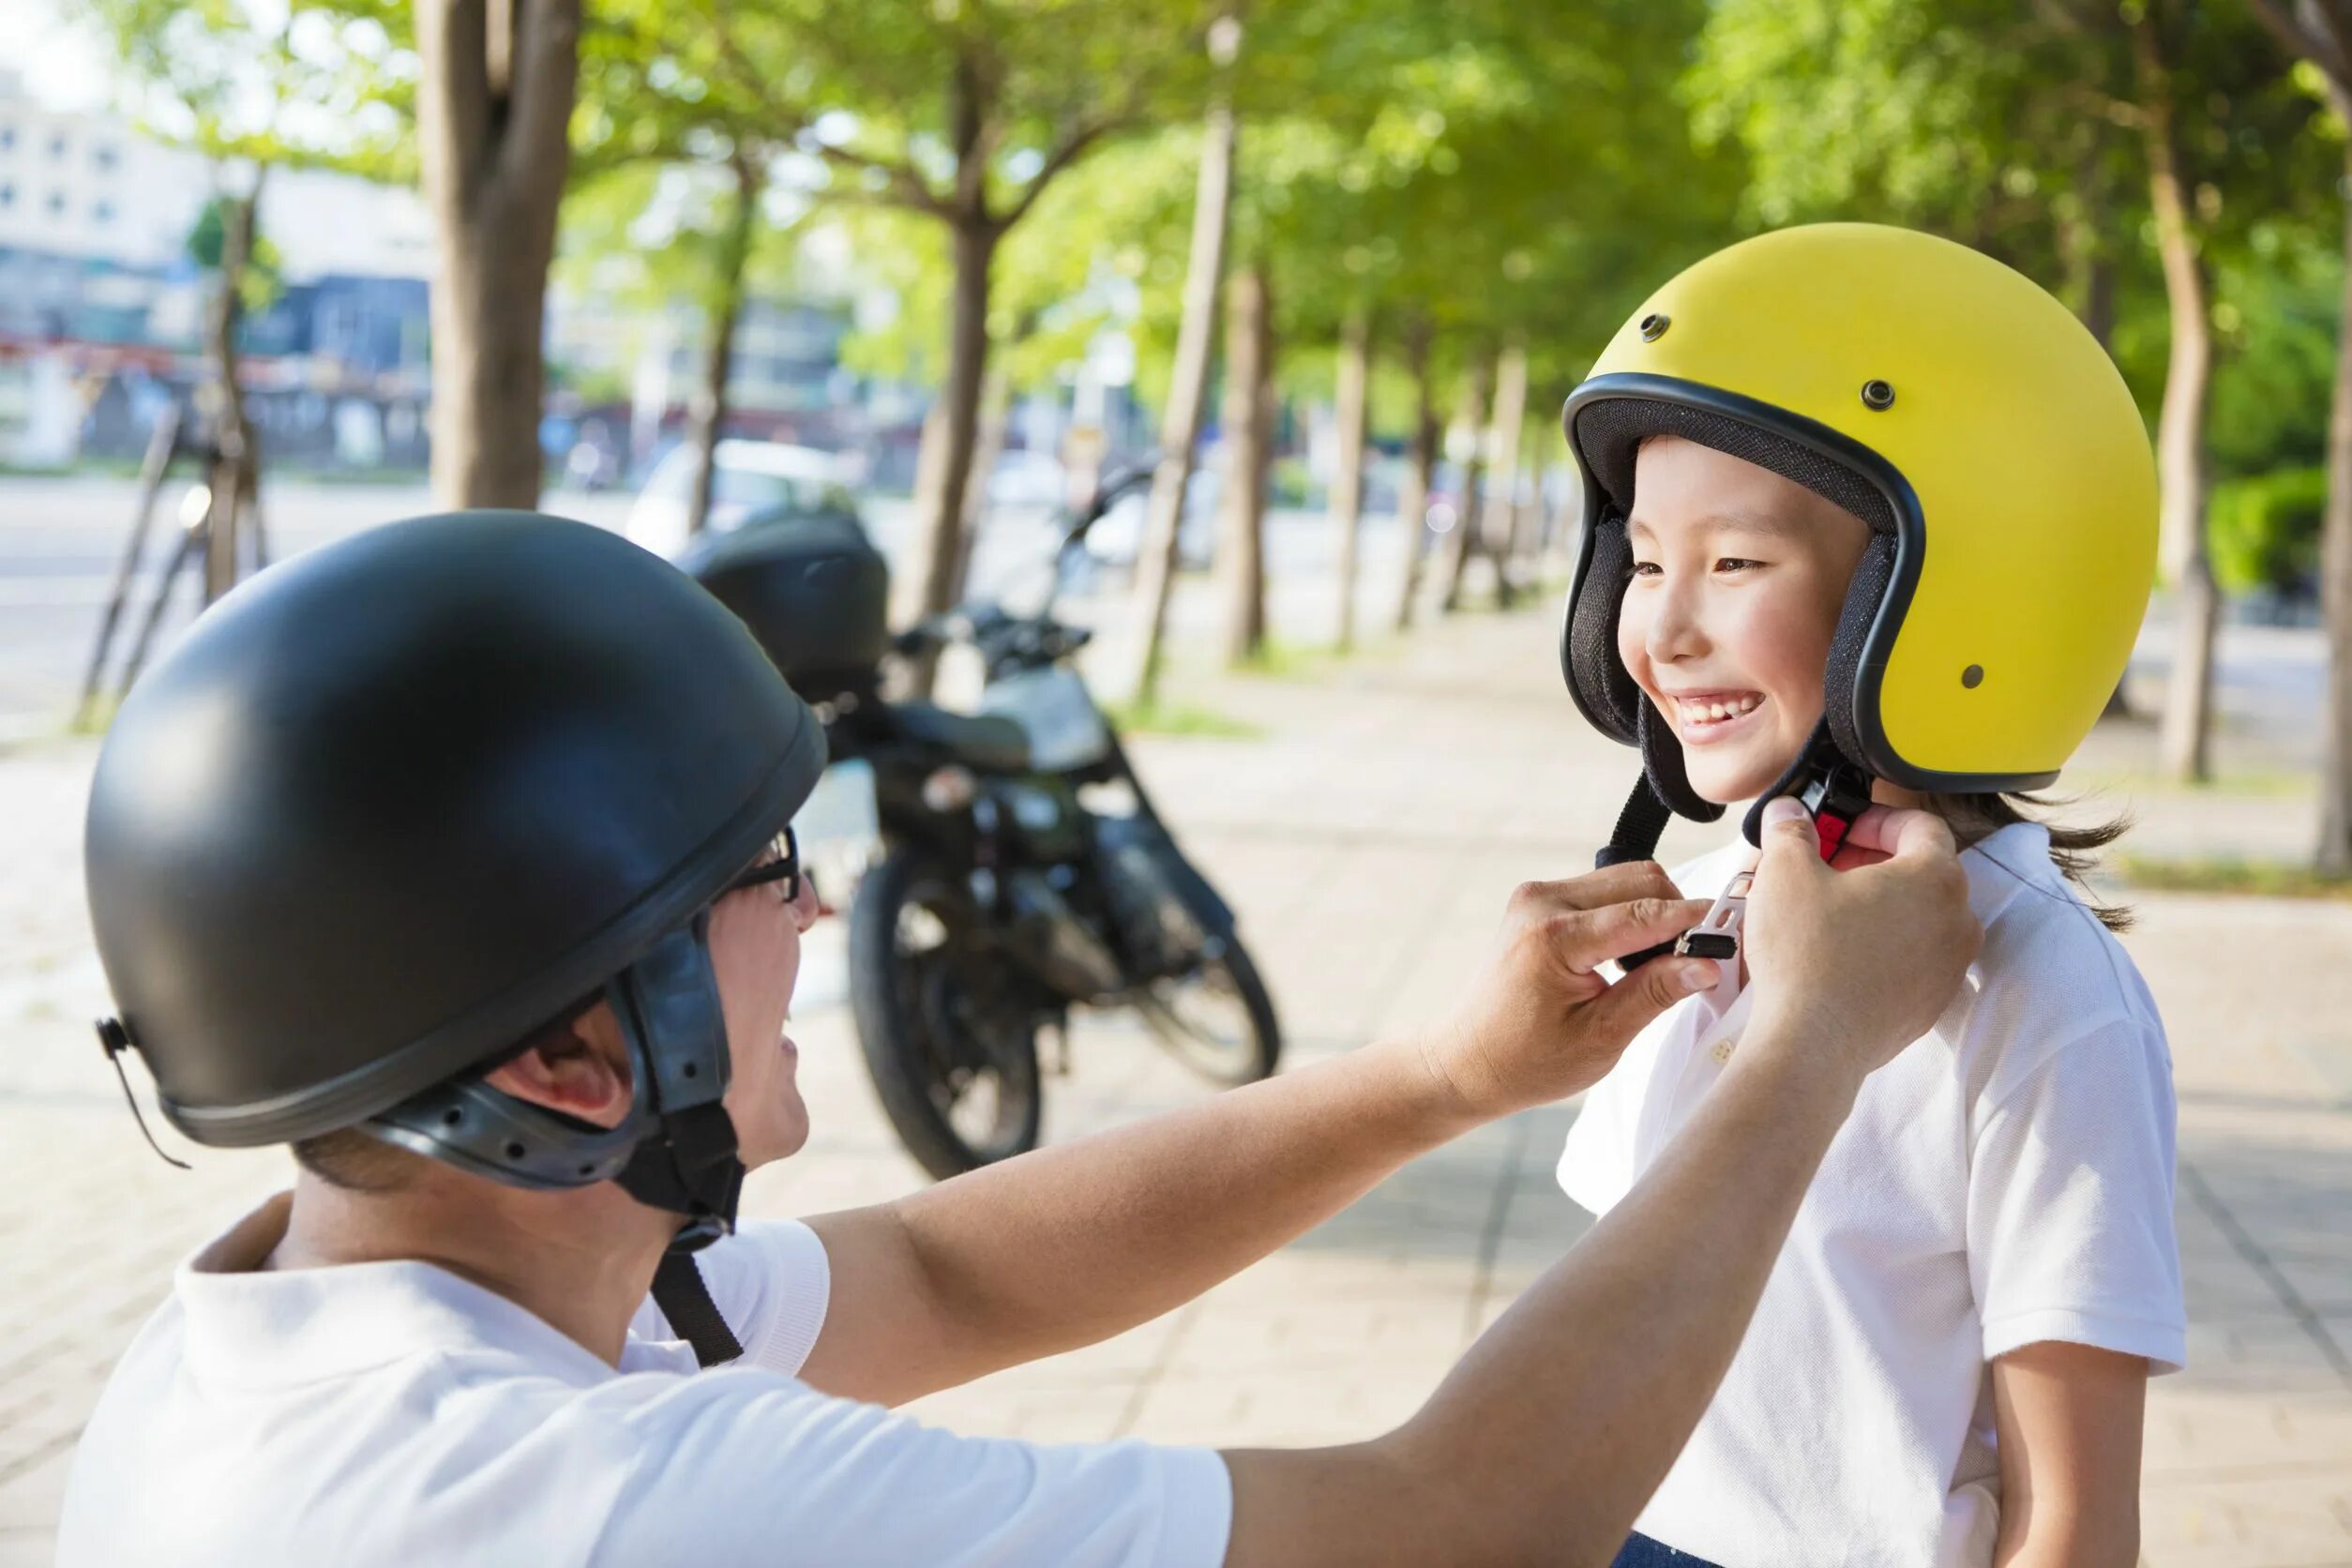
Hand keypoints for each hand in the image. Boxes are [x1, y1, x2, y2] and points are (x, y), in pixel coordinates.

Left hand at [1424, 863, 1719, 1120]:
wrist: (1469, 1060)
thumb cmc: (1528, 1061)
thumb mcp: (1601, 1038)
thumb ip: (1654, 993)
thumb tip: (1709, 965)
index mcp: (1554, 937)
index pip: (1644, 913)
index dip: (1695, 921)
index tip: (1735, 931)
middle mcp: (1541, 902)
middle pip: (1641, 880)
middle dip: (1677, 914)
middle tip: (1694, 961)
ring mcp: (1538, 896)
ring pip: (1625, 880)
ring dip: (1654, 913)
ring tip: (1657, 967)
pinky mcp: (1541, 901)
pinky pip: (1604, 891)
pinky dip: (1631, 915)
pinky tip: (1630, 959)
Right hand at [1741, 798, 1980, 1084]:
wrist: (1813, 1043)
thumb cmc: (1807, 955)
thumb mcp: (1785, 872)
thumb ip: (1791, 830)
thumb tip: (1791, 814)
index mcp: (1935, 877)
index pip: (1921, 825)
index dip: (1875, 819)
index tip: (1841, 828)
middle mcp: (1957, 920)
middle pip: (1923, 871)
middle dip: (1874, 861)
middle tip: (1827, 866)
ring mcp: (1949, 967)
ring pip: (1920, 917)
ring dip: (1881, 904)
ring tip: (1829, 911)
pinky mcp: (1931, 1003)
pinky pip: (1913, 959)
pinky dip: (1884, 946)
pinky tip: (1838, 954)